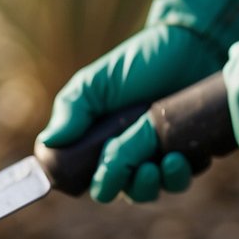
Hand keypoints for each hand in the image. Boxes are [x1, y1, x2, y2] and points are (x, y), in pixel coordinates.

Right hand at [39, 0, 238, 201]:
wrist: (189, 46)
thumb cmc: (137, 62)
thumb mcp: (95, 83)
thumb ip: (71, 110)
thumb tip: (48, 142)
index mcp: (100, 143)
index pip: (93, 179)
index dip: (96, 183)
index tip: (100, 174)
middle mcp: (129, 154)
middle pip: (121, 191)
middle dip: (125, 186)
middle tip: (135, 169)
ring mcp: (158, 156)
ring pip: (151, 191)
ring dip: (152, 185)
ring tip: (161, 163)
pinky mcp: (189, 153)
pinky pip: (181, 179)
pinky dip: (178, 176)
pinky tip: (178, 157)